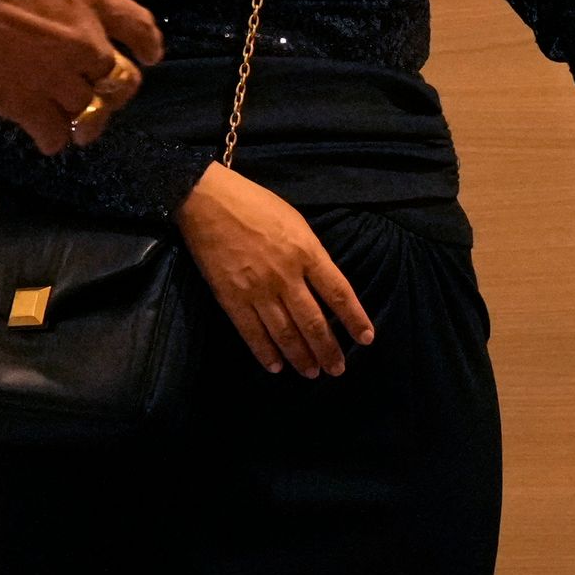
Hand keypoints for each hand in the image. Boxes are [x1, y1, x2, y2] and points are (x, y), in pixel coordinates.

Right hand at [0, 0, 163, 152]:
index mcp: (92, 0)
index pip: (139, 27)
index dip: (148, 45)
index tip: (149, 57)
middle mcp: (85, 43)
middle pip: (120, 80)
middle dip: (115, 92)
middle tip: (102, 98)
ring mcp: (59, 77)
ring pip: (89, 111)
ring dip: (83, 120)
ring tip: (74, 127)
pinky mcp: (28, 105)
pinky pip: (54, 134)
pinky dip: (53, 139)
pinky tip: (46, 138)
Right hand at [178, 164, 374, 377]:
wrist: (208, 201)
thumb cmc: (255, 205)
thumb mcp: (296, 223)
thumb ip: (311, 255)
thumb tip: (324, 285)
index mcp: (306, 252)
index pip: (339, 293)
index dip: (355, 319)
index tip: (366, 339)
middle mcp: (286, 276)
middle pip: (314, 322)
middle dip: (328, 350)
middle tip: (337, 370)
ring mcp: (258, 290)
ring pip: (285, 333)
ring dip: (301, 357)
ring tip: (311, 373)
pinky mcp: (231, 298)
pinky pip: (252, 332)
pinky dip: (265, 352)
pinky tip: (275, 366)